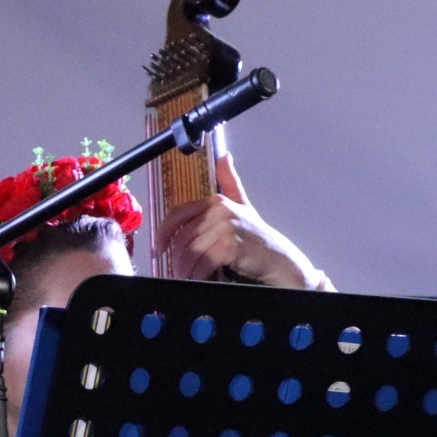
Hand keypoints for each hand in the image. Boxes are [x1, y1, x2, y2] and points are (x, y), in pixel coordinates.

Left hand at [154, 154, 332, 290]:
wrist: (278, 258)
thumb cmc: (256, 236)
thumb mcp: (242, 205)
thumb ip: (229, 182)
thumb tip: (225, 156)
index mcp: (216, 201)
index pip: (177, 215)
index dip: (162, 233)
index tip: (158, 248)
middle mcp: (219, 211)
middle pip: (181, 237)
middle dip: (175, 258)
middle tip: (175, 271)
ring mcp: (225, 228)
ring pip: (190, 252)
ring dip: (184, 269)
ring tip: (185, 277)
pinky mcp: (229, 247)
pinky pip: (202, 263)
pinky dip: (196, 275)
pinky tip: (197, 279)